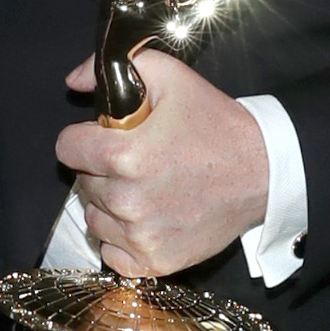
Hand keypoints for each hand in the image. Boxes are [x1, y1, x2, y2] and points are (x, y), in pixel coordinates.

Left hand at [56, 48, 267, 277]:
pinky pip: (111, 254)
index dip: (84, 137)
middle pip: (82, 183)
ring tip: (143, 187)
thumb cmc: (217, 125)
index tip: (105, 137)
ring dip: (108, 204)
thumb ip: (113, 69)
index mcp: (125, 155)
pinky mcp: (155, 262)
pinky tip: (144, 219)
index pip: (66, 148)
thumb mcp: (171, 77)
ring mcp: (140, 236)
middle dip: (100, 168)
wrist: (263, 172)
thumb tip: (74, 82)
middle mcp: (127, 200)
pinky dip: (120, 239)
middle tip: (136, 159)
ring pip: (94, 218)